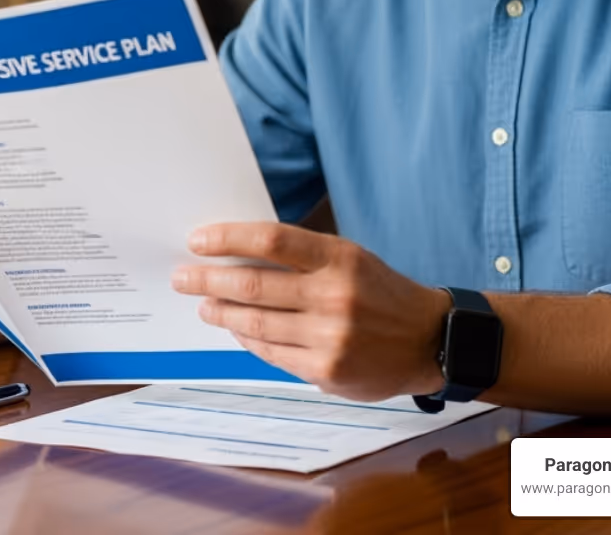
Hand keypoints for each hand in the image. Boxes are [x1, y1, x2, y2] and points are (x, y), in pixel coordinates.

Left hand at [171, 222, 449, 400]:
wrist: (428, 339)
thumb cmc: (378, 291)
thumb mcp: (348, 258)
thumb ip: (299, 257)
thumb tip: (234, 254)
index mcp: (339, 257)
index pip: (270, 240)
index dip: (227, 239)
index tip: (196, 240)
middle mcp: (334, 296)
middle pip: (253, 285)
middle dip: (207, 280)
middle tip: (181, 276)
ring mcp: (330, 337)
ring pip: (255, 323)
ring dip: (220, 313)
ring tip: (203, 304)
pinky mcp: (327, 371)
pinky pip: (271, 353)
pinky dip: (247, 339)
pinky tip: (235, 329)